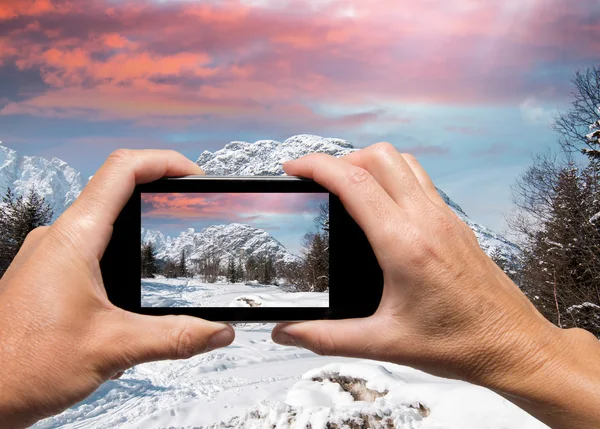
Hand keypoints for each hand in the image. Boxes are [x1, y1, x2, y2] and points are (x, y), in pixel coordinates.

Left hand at [0, 150, 234, 427]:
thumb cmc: (22, 365)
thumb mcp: (114, 348)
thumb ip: (175, 337)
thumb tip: (219, 331)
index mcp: (74, 238)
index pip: (123, 170)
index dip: (165, 162)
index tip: (195, 175)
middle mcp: (58, 238)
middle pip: (115, 190)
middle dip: (159, 193)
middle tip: (191, 207)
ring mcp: (48, 255)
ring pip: (102, 221)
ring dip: (138, 226)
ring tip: (169, 244)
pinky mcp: (45, 275)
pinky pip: (87, 247)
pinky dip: (119, 253)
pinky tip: (132, 286)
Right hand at [271, 143, 599, 427]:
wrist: (513, 345)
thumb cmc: (460, 343)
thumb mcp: (384, 343)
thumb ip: (326, 337)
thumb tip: (287, 332)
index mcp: (405, 244)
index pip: (353, 182)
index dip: (316, 166)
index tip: (293, 168)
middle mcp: (426, 220)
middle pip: (379, 156)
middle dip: (341, 158)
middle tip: (318, 181)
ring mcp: (445, 217)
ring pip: (403, 162)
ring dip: (370, 163)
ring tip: (347, 187)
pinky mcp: (455, 223)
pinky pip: (420, 180)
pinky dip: (393, 177)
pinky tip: (382, 207)